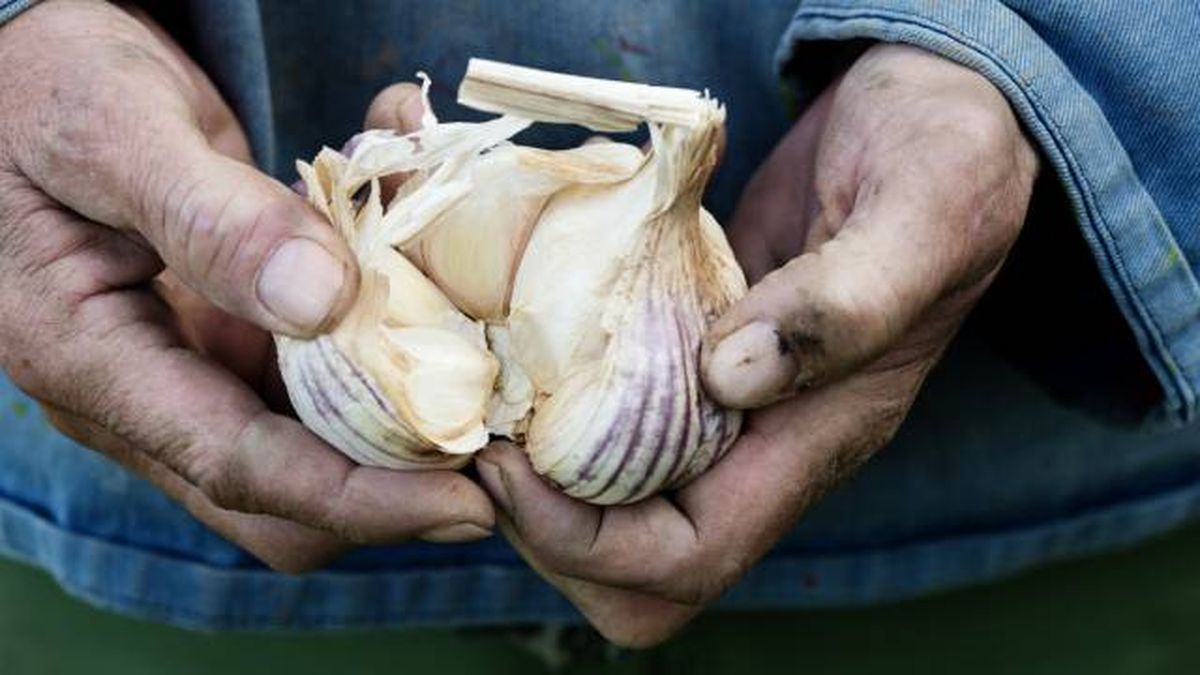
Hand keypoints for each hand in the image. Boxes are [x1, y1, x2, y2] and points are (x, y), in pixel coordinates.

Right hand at [0, 0, 493, 571]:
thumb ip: (208, 216)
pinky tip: (430, 270)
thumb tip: (322, 302)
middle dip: (396, 485)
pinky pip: (321, 366)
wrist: (30, 72)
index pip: (239, 470)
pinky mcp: (230, 337)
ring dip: (406, 404)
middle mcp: (142, 390)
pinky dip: (387, 334)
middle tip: (498, 447)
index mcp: (90, 362)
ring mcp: (190, 368)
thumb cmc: (46, 85)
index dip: (359, 500)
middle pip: (286, 494)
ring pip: (317, 435)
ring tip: (487, 356)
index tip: (467, 502)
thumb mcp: (114, 128)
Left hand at [476, 44, 1038, 645]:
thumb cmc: (944, 156)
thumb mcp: (919, 211)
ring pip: (614, 509)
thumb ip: (842, 305)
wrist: (935, 119)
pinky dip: (552, 414)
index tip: (511, 458)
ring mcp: (726, 406)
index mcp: (817, 441)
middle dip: (547, 533)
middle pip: (639, 571)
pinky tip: (514, 355)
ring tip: (487, 400)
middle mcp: (764, 446)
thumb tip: (728, 379)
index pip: (687, 558)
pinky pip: (609, 426)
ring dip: (538, 481)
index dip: (586, 541)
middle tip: (487, 440)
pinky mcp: (692, 355)